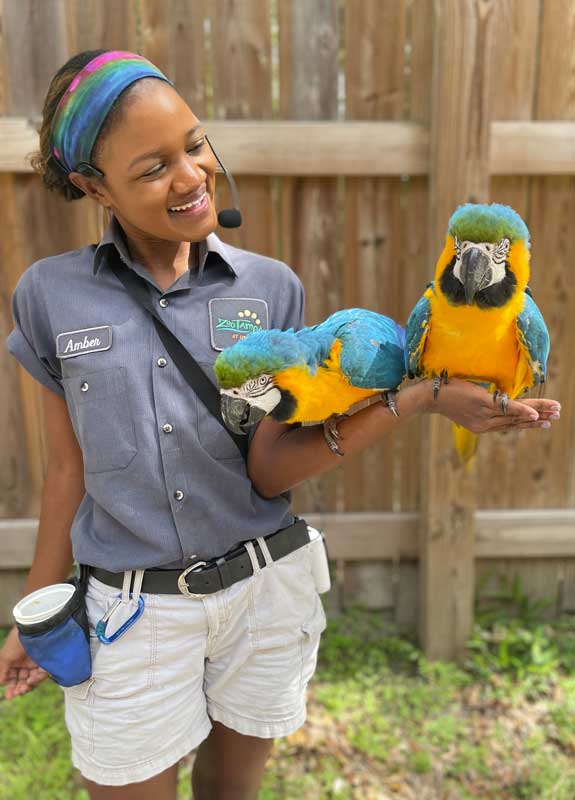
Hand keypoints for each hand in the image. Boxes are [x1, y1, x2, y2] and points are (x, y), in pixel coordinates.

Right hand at [0, 626, 47, 699]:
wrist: (32, 629)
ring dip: (27, 687)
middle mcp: (26, 662)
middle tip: (16, 694)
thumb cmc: (16, 641)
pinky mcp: (47, 662)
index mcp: (16, 661)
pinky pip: (42, 675)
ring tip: (22, 690)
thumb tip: (0, 682)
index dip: (12, 688)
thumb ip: (2, 670)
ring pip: (32, 680)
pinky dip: (36, 680)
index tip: (9, 696)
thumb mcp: (5, 656)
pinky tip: (29, 681)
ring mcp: (37, 662)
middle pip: (23, 680)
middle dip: (19, 689)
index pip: (14, 678)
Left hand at [420, 377, 560, 433]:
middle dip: (539, 419)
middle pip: (517, 422)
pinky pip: (507, 408)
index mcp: (481, 426)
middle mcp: (484, 424)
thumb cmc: (446, 396)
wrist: (429, 396)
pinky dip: (523, 412)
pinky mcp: (482, 404)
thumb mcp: (466, 404)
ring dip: (537, 413)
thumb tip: (497, 398)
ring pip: (516, 415)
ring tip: (554, 412)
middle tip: (556, 417)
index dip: (528, 423)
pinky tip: (535, 414)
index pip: (510, 425)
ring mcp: (484, 414)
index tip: (543, 421)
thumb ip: (482, 405)